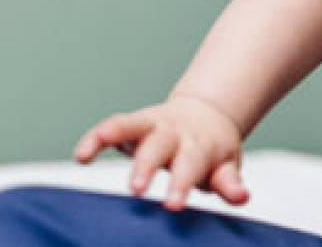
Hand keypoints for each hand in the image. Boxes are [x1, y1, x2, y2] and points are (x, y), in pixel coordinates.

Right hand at [73, 95, 247, 210]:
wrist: (207, 115)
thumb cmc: (213, 152)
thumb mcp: (226, 165)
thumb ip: (229, 182)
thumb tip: (242, 197)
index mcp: (200, 147)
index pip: (191, 166)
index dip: (181, 185)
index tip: (172, 205)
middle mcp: (174, 134)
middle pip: (158, 148)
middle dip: (146, 167)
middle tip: (136, 189)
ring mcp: (151, 127)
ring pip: (131, 125)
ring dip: (111, 137)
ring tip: (85, 154)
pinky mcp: (131, 125)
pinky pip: (112, 126)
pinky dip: (95, 137)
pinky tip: (80, 154)